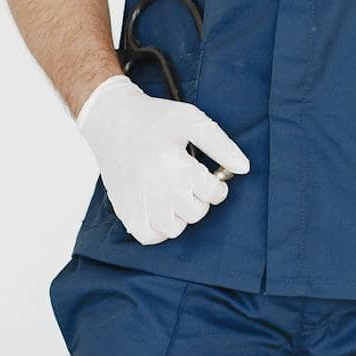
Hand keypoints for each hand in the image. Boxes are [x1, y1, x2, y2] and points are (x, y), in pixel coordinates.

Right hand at [74, 73, 249, 244]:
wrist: (112, 119)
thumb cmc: (153, 118)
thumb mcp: (192, 120)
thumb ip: (221, 145)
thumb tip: (243, 167)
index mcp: (175, 164)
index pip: (213, 193)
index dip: (217, 184)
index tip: (208, 175)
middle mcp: (156, 187)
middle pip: (196, 213)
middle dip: (200, 199)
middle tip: (190, 182)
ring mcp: (138, 201)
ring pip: (174, 229)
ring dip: (181, 215)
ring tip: (175, 196)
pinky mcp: (124, 209)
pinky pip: (148, 237)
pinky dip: (158, 230)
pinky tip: (161, 211)